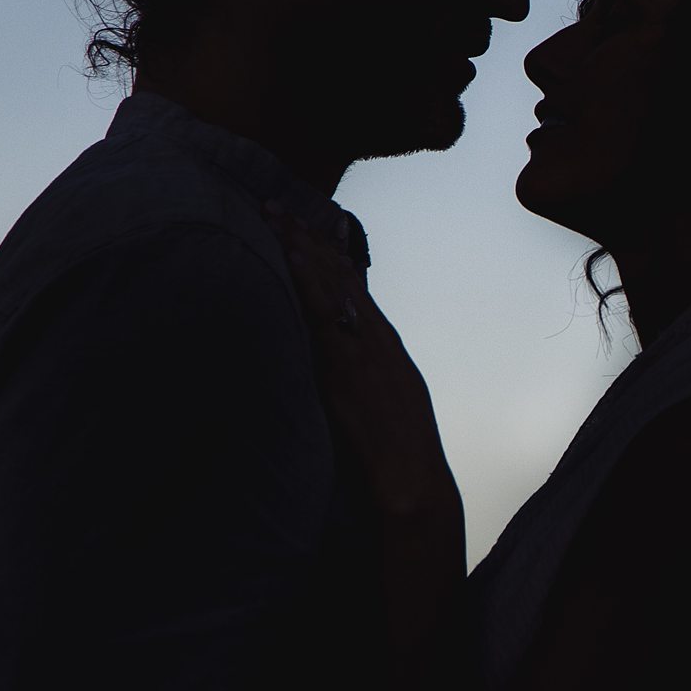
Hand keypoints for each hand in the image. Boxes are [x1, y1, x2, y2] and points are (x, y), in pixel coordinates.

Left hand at [266, 205, 458, 517]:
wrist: (415, 487)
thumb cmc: (400, 460)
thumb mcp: (389, 407)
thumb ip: (365, 379)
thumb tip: (339, 368)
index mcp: (388, 348)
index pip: (356, 287)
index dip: (331, 251)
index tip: (312, 221)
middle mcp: (378, 341)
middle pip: (341, 277)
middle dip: (308, 238)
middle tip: (277, 203)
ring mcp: (364, 353)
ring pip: (332, 288)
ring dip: (301, 248)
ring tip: (275, 217)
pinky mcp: (347, 372)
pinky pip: (325, 318)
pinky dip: (310, 286)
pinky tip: (292, 261)